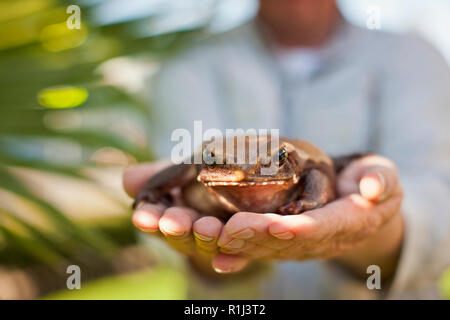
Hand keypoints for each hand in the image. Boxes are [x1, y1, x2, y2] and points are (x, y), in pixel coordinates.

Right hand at [123, 161, 248, 274]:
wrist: (241, 196)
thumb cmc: (203, 184)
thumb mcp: (181, 174)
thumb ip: (158, 176)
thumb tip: (127, 178)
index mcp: (172, 218)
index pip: (156, 220)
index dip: (149, 218)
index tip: (141, 215)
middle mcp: (192, 236)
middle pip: (182, 236)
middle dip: (177, 228)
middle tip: (173, 221)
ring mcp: (218, 245)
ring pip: (210, 245)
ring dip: (206, 238)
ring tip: (208, 226)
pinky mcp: (245, 249)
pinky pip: (241, 257)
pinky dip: (234, 260)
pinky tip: (230, 258)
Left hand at [214, 155, 403, 277]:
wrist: (359, 202)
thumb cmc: (370, 182)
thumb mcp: (384, 175)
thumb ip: (381, 179)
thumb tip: (372, 187)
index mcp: (349, 223)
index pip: (322, 228)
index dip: (299, 229)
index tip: (275, 225)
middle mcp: (321, 240)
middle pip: (286, 242)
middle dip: (257, 237)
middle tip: (230, 229)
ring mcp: (300, 245)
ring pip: (268, 249)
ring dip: (239, 245)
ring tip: (213, 235)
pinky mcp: (284, 242)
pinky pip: (260, 250)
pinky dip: (238, 256)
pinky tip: (217, 257)